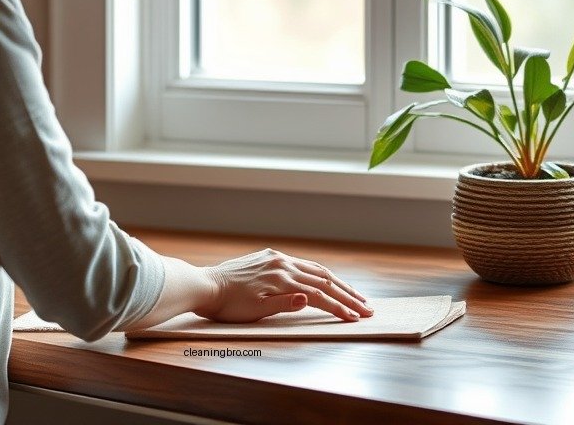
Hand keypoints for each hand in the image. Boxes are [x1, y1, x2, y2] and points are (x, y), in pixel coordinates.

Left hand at [195, 248, 373, 323]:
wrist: (206, 286)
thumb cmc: (229, 305)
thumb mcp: (256, 311)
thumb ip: (285, 303)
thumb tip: (310, 297)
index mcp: (281, 278)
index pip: (319, 294)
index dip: (339, 307)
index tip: (356, 317)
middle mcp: (282, 264)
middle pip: (323, 278)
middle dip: (347, 294)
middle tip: (367, 307)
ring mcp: (276, 258)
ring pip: (314, 268)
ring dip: (337, 281)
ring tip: (354, 293)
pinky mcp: (269, 257)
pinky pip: (301, 263)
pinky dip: (318, 272)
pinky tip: (324, 277)